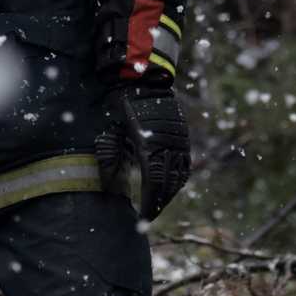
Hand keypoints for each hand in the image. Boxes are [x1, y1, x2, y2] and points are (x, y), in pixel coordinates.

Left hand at [95, 85, 189, 223]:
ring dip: (170, 193)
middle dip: (159, 203)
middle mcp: (170, 145)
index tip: (142, 217)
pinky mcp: (184, 136)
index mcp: (151, 145)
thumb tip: (110, 185)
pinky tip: (169, 187)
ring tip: (158, 205)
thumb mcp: (111, 129)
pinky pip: (185, 164)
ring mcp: (180, 140)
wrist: (143, 79)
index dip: (150, 203)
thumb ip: (110, 156)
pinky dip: (178, 179)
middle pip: (169, 183)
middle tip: (149, 217)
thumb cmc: (122, 104)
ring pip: (180, 175)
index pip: (154, 183)